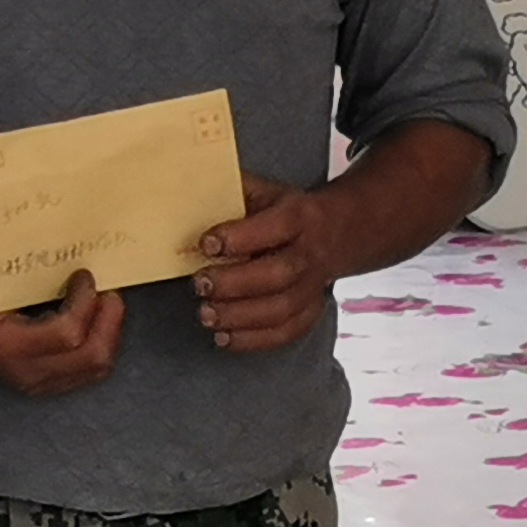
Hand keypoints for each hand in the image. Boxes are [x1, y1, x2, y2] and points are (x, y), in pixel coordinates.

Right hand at [0, 271, 125, 395]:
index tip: (85, 274)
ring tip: (101, 303)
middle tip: (108, 291)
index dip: (87, 300)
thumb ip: (28, 270)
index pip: (69, 333)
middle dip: (110, 320)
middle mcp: (21, 371)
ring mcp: (31, 382)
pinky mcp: (37, 384)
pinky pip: (83, 371)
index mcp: (4, 344)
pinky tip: (90, 320)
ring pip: (94, 368)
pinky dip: (96, 343)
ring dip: (107, 332)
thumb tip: (72, 248)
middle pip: (93, 358)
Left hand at [192, 176, 344, 355]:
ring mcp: (313, 286)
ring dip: (240, 317)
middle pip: (278, 274)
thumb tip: (189, 185)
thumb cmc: (288, 212)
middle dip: (235, 283)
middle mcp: (309, 254)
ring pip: (282, 309)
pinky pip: (286, 332)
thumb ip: (234, 189)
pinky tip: (224, 338)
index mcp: (299, 217)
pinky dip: (254, 340)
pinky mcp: (310, 310)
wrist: (337, 232)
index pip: (275, 227)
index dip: (240, 238)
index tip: (206, 243)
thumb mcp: (267, 191)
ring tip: (207, 314)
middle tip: (200, 284)